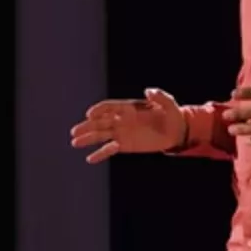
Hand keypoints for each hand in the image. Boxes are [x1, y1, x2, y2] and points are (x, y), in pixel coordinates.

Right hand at [70, 88, 186, 163]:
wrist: (176, 132)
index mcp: (129, 108)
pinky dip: (101, 154)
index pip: (110, 107)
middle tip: (74, 132)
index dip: (99, 110)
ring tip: (75, 142)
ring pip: (101, 135)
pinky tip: (90, 159)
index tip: (90, 115)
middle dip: (87, 126)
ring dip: (88, 139)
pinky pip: (110, 149)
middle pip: (101, 122)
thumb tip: (148, 91)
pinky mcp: (126, 145)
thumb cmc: (172, 115)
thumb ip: (159, 97)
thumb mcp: (169, 104)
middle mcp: (122, 120)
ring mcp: (122, 133)